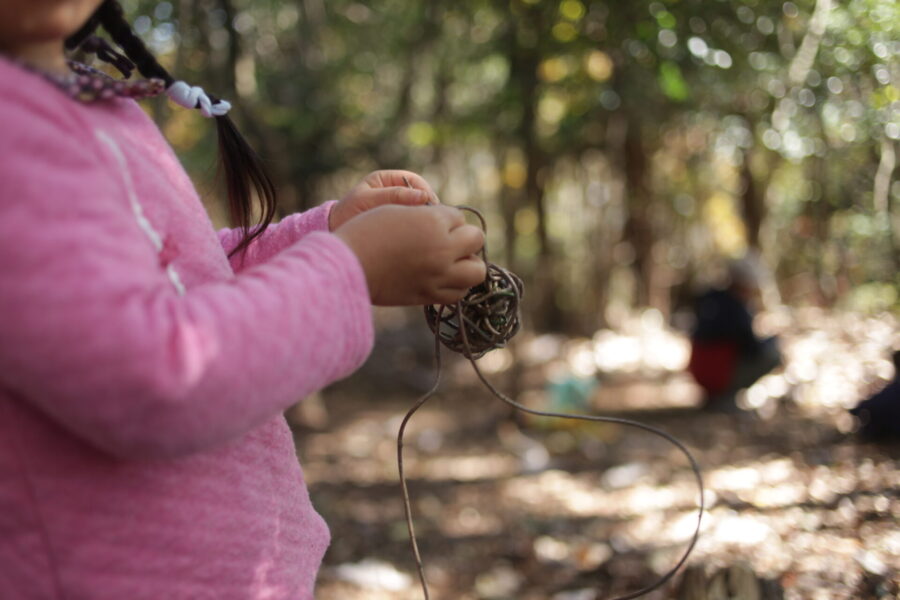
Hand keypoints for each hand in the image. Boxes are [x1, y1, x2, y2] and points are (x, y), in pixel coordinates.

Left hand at [329, 170, 438, 230]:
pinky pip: (412, 221)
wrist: (335, 231)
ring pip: (418, 209)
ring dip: (423, 217)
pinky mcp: (396, 221)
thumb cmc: (348, 213)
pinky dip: (417, 226)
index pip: (414, 180)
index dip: (425, 192)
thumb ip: (395, 196)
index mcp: (385, 179)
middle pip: (420, 195)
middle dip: (427, 206)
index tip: (431, 206)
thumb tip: (424, 196)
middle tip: (432, 220)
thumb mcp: (370, 201)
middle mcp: (393, 190)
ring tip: (425, 228)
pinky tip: (418, 234)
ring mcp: (395, 206)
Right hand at [335, 204, 485, 305]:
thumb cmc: (365, 231)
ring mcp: (438, 275)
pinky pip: (458, 293)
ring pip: (476, 271)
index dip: (446, 219)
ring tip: (452, 262)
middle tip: (447, 241)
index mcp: (433, 222)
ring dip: (468, 263)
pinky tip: (443, 278)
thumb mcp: (396, 210)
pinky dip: (456, 285)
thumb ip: (425, 215)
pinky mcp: (429, 295)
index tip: (430, 223)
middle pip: (476, 240)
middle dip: (465, 238)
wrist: (346, 266)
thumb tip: (446, 221)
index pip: (459, 217)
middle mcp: (442, 249)